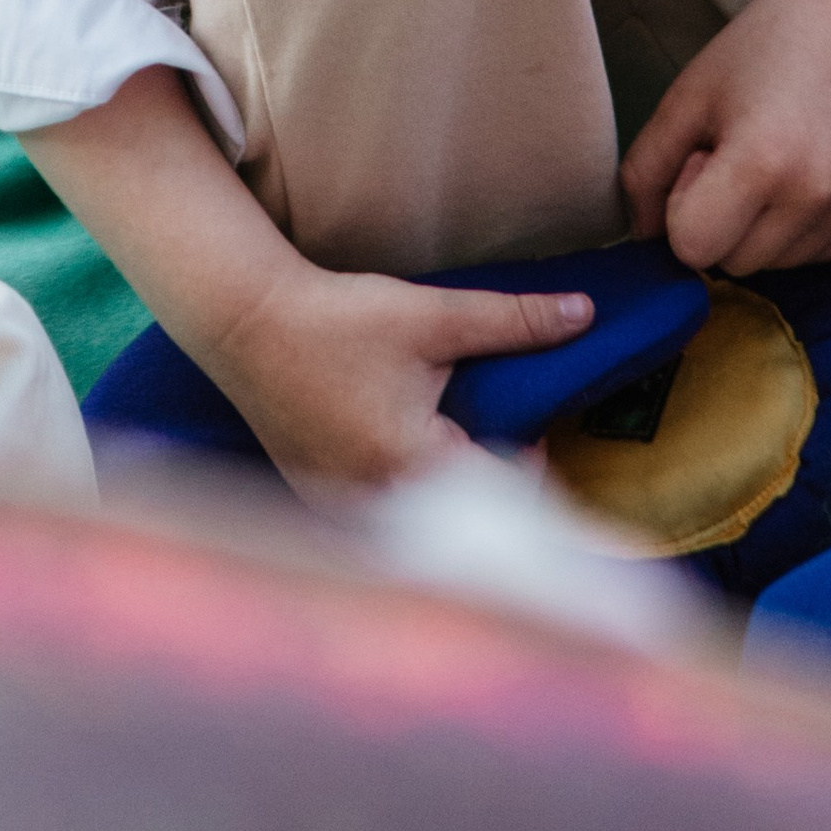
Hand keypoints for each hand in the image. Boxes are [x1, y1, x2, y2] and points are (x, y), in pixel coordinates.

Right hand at [202, 264, 594, 489]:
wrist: (245, 320)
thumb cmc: (339, 319)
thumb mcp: (432, 315)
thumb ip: (514, 322)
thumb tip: (585, 315)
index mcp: (410, 466)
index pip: (500, 495)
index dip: (531, 462)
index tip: (536, 425)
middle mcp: (375, 504)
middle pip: (461, 511)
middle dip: (490, 475)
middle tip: (499, 424)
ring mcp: (341, 508)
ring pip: (419, 515)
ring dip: (445, 486)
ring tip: (449, 431)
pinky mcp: (319, 497)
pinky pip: (382, 509)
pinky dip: (404, 486)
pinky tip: (400, 441)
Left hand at [618, 0, 830, 275]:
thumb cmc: (761, 44)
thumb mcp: (687, 96)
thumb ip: (646, 171)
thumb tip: (644, 238)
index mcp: (762, 162)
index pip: (693, 248)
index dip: (685, 207)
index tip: (706, 156)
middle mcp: (818, 195)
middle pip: (734, 264)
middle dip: (724, 220)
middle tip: (742, 150)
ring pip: (779, 265)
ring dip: (764, 226)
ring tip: (780, 154)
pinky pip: (821, 254)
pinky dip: (804, 224)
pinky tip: (812, 164)